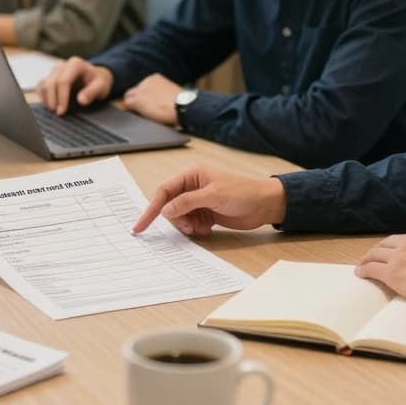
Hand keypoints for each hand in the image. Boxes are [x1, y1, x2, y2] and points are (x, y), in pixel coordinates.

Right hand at [37, 57, 113, 114]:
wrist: (95, 77)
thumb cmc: (98, 81)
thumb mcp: (101, 86)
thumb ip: (92, 92)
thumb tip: (81, 100)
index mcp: (75, 64)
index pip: (63, 81)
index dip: (61, 97)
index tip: (62, 111)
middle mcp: (62, 65)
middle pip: (50, 82)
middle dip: (52, 100)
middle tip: (57, 113)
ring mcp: (55, 71)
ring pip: (43, 84)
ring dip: (46, 99)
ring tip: (53, 111)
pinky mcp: (50, 77)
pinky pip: (41, 86)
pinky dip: (43, 96)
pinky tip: (49, 105)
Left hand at [121, 73, 181, 125]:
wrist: (182, 105)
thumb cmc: (181, 103)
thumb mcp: (171, 93)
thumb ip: (161, 93)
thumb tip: (159, 101)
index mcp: (155, 78)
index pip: (143, 86)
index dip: (144, 97)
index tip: (148, 104)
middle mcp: (146, 81)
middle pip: (134, 91)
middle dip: (136, 100)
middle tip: (142, 111)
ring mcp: (140, 90)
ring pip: (129, 98)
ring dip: (133, 106)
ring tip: (140, 115)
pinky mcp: (137, 100)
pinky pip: (127, 105)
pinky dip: (130, 111)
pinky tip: (138, 116)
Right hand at [133, 165, 286, 236]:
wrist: (265, 204)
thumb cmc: (242, 192)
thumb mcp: (213, 196)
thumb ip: (187, 202)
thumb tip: (165, 210)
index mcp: (191, 175)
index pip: (164, 191)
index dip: (151, 208)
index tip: (140, 226)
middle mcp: (192, 187)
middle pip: (170, 207)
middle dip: (176, 219)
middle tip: (188, 227)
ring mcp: (199, 201)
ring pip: (180, 217)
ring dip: (186, 226)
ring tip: (200, 228)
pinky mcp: (206, 213)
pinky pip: (191, 223)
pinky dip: (195, 229)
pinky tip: (207, 229)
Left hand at [354, 227, 405, 307]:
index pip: (404, 239)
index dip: (396, 246)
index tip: (392, 251)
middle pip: (387, 244)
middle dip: (378, 250)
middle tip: (372, 256)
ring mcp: (399, 257)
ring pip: (376, 255)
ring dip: (367, 259)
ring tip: (363, 264)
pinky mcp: (392, 273)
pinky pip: (372, 269)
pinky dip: (364, 270)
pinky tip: (361, 273)